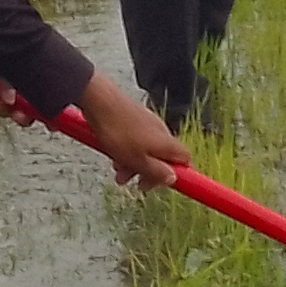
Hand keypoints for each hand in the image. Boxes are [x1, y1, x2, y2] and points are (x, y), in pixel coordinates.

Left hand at [72, 72, 192, 187]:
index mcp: (167, 143)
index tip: (160, 184)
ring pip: (147, 150)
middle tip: (133, 182)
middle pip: (164, 158)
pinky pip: (137, 141)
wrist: (100, 102)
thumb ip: (156, 172)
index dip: (177, 174)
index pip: (185, 160)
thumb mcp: (138, 161)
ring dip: (134, 164)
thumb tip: (173, 179)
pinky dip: (127, 151)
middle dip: (148, 173)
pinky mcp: (135, 119)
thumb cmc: (118, 132)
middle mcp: (162, 132)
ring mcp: (148, 124)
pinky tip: (114, 154)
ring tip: (118, 171)